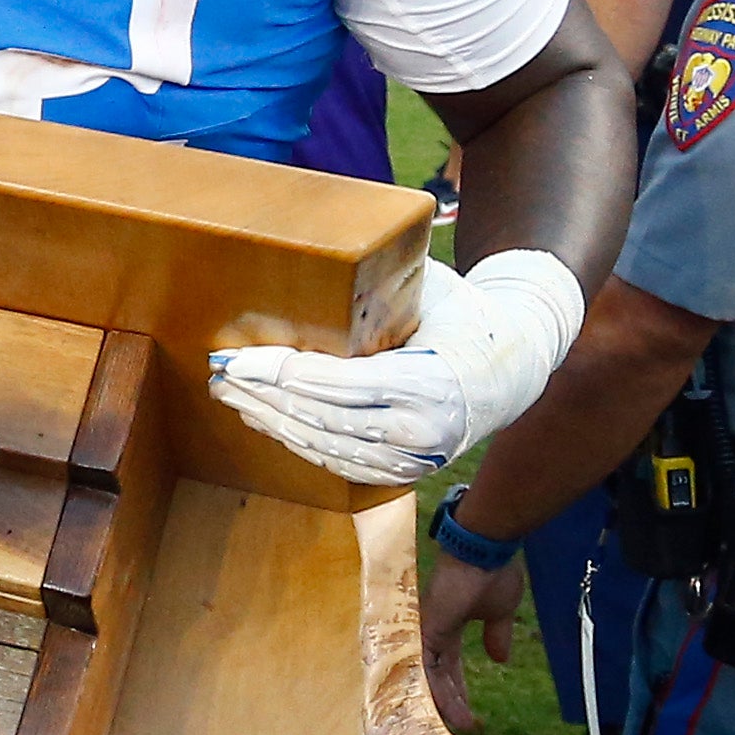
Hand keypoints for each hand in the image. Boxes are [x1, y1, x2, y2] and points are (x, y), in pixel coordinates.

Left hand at [210, 252, 582, 486]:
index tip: (238, 359)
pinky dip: (296, 442)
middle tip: (219, 375)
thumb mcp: (430, 288)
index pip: (338, 383)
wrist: (515, 368)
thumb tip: (315, 260)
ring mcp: (413, 460)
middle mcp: (422, 431)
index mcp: (430, 382)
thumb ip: (379, 285)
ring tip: (231, 395)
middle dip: (263, 397)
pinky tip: (266, 421)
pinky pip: (339, 463)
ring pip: (324, 447)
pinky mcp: (403, 474)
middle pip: (322, 419)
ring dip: (271, 422)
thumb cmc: (463, 315)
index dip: (282, 374)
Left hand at [419, 547, 525, 734]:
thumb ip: (496, 635)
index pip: (447, 666)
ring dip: (445, 702)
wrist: (487, 548)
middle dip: (450, 702)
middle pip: (435, 675)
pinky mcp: (427, 628)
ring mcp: (426, 628)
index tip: (470, 713)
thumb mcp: (500, 611)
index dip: (457, 690)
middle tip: (464, 726)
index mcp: (448, 625)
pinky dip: (435, 689)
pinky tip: (448, 709)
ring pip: (427, 675)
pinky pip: (426, 666)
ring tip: (462, 725)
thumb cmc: (493, 573)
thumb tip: (499, 659)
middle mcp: (432, 630)